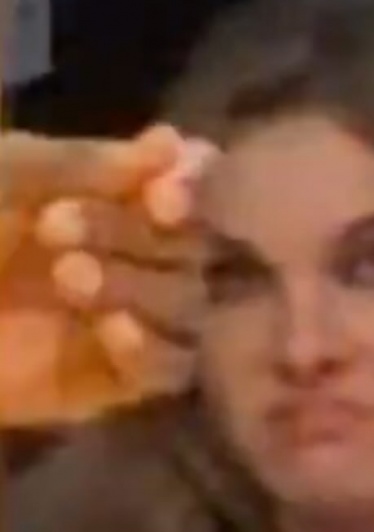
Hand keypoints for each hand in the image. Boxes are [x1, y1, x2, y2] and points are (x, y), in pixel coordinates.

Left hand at [0, 126, 216, 426]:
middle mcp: (122, 260)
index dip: (193, 190)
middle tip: (58, 228)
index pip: (182, 196)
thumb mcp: (3, 175)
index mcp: (99, 204)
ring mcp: (118, 323)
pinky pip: (167, 371)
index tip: (167, 190)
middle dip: (138, 236)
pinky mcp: (104, 383)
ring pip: (188, 308)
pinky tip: (113, 330)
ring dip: (146, 288)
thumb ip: (91, 163)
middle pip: (192, 251)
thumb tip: (177, 144)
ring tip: (72, 278)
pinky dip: (152, 350)